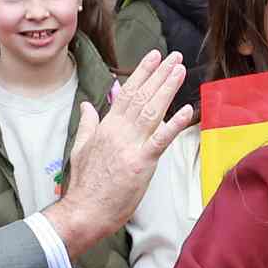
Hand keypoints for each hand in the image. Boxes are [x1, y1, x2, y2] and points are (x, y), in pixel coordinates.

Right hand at [44, 50, 193, 259]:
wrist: (83, 210)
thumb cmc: (85, 184)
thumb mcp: (80, 148)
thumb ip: (88, 124)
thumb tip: (87, 104)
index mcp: (106, 127)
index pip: (126, 92)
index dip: (142, 73)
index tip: (154, 57)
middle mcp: (118, 131)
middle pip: (141, 96)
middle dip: (159, 74)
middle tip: (175, 56)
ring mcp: (130, 146)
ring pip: (152, 111)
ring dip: (168, 89)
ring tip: (180, 70)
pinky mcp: (141, 163)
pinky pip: (160, 140)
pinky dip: (174, 125)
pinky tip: (187, 110)